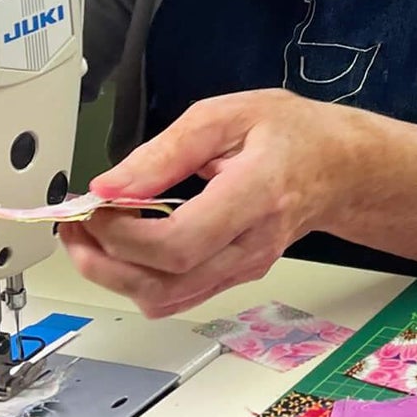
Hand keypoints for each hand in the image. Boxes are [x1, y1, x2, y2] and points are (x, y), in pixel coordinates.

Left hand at [59, 89, 347, 317]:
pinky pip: (177, 297)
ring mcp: (244, 267)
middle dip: (102, 262)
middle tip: (76, 225)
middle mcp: (251, 244)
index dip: (123, 234)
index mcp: (255, 195)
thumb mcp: (227, 115)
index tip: (94, 205)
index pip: (178, 243)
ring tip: (91, 237)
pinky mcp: (234, 276)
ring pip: (165, 301)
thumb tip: (110, 185)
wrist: (340, 168)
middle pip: (164, 284)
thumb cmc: (292, 134)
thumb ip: (166, 150)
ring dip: (113, 276)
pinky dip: (137, 280)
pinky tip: (124, 247)